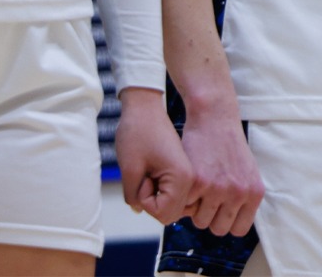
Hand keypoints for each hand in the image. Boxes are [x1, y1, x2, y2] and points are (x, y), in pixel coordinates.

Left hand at [113, 88, 196, 226]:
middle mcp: (192, 179)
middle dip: (152, 202)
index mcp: (182, 178)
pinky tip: (152, 171)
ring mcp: (189, 175)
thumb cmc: (136, 133)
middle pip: (171, 213)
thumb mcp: (129, 169)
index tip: (142, 178)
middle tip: (145, 176)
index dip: (146, 202)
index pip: (163, 214)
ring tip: (149, 173)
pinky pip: (172, 194)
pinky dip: (159, 189)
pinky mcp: (183, 171)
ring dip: (156, 196)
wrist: (145, 108)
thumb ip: (134, 197)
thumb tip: (140, 210)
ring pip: (172, 205)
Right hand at [169, 97, 263, 235]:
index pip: (238, 230)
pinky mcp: (198, 182)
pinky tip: (188, 180)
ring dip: (195, 208)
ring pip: (200, 220)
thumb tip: (233, 224)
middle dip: (208, 216)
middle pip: (218, 229)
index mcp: (254, 193)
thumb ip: (244, 197)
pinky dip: (184, 196)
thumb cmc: (229, 144)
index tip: (218, 210)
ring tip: (195, 188)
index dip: (225, 221)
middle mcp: (239, 193)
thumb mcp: (249, 171)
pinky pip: (186, 205)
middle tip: (203, 198)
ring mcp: (218, 189)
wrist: (215, 117)